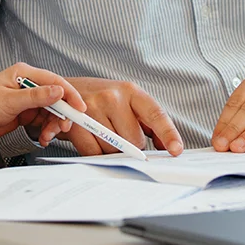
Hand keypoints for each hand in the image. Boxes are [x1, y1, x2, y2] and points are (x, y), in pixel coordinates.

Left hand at [0, 63, 85, 147]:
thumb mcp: (8, 102)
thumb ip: (35, 96)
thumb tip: (58, 91)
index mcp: (24, 74)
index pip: (54, 80)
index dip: (69, 94)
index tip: (79, 107)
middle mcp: (28, 85)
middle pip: (56, 97)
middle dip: (62, 114)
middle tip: (64, 127)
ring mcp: (28, 100)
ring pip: (52, 111)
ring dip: (53, 125)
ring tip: (48, 136)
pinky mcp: (26, 113)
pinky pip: (44, 120)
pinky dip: (46, 129)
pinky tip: (43, 137)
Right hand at [61, 77, 182, 156]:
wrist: (67, 92)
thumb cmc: (104, 100)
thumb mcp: (127, 103)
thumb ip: (147, 123)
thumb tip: (164, 146)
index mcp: (132, 91)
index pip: (156, 114)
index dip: (168, 134)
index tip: (176, 150)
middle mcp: (113, 97)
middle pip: (134, 140)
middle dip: (131, 146)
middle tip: (119, 133)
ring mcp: (93, 109)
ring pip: (114, 149)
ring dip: (112, 150)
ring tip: (104, 133)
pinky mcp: (76, 123)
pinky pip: (94, 153)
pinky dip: (96, 153)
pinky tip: (92, 139)